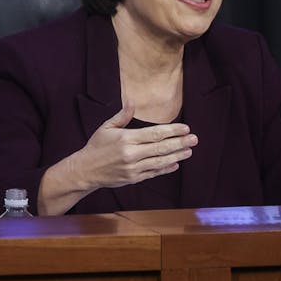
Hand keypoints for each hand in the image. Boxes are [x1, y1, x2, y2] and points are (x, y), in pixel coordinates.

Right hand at [71, 104, 196, 190]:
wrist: (85, 170)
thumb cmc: (96, 146)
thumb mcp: (107, 127)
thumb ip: (122, 116)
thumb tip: (132, 101)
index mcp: (126, 138)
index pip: (154, 133)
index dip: (172, 131)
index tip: (185, 128)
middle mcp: (131, 154)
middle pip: (161, 147)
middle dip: (180, 142)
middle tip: (194, 139)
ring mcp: (133, 168)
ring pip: (160, 161)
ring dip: (176, 156)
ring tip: (189, 151)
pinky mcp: (133, 179)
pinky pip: (153, 173)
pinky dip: (165, 169)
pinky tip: (175, 164)